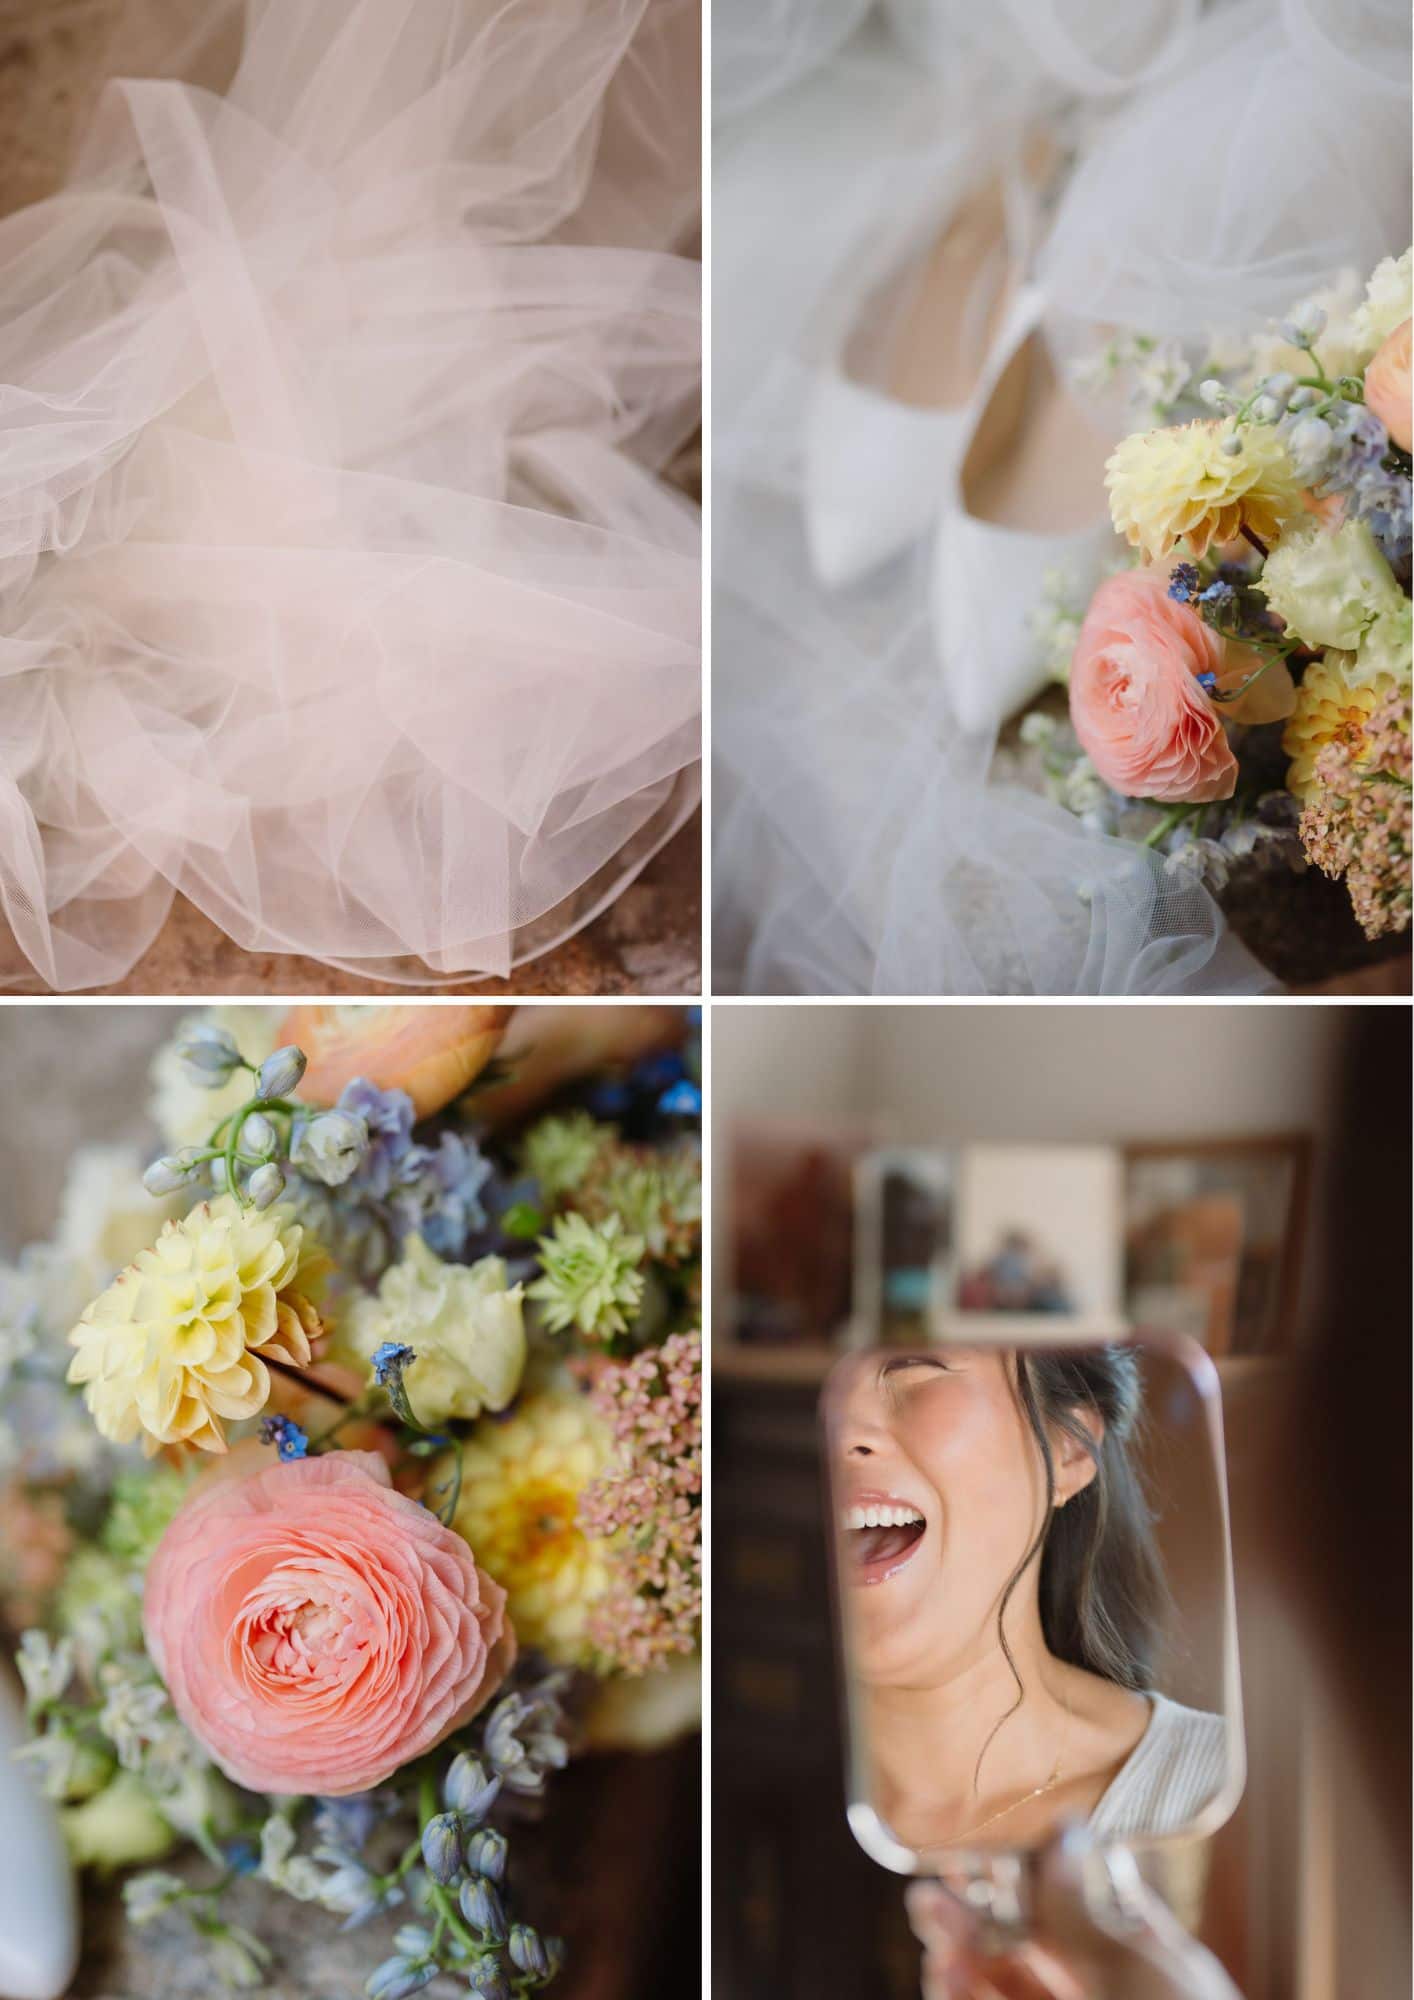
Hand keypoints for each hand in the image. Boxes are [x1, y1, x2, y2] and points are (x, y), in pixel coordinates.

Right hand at [906, 1823, 1243, 1999]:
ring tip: (933, 1931)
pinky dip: (959, 1991)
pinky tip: (944, 1972)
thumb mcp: (1134, 1969)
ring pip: (997, 1982)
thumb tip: (1059, 1829)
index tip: (982, 1845)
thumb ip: (1079, 1908)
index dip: (1023, 1874)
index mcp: (1136, 1963)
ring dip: (956, 1955)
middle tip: (932, 1890)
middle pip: (1023, 1946)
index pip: (1073, 1905)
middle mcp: (1096, 1991)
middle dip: (973, 1915)